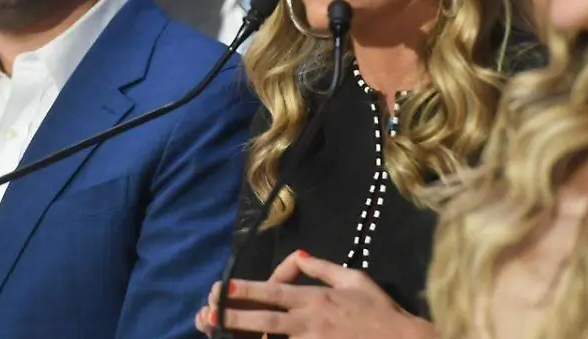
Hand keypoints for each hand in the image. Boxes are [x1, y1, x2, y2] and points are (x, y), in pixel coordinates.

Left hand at [198, 250, 435, 337]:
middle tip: (208, 314)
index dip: (247, 290)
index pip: (276, 293)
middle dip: (234, 317)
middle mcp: (309, 322)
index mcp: (316, 299)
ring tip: (220, 335)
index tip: (225, 287)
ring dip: (247, 338)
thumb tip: (299, 257)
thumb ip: (323, 268)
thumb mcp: (354, 279)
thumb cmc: (379, 310)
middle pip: (265, 320)